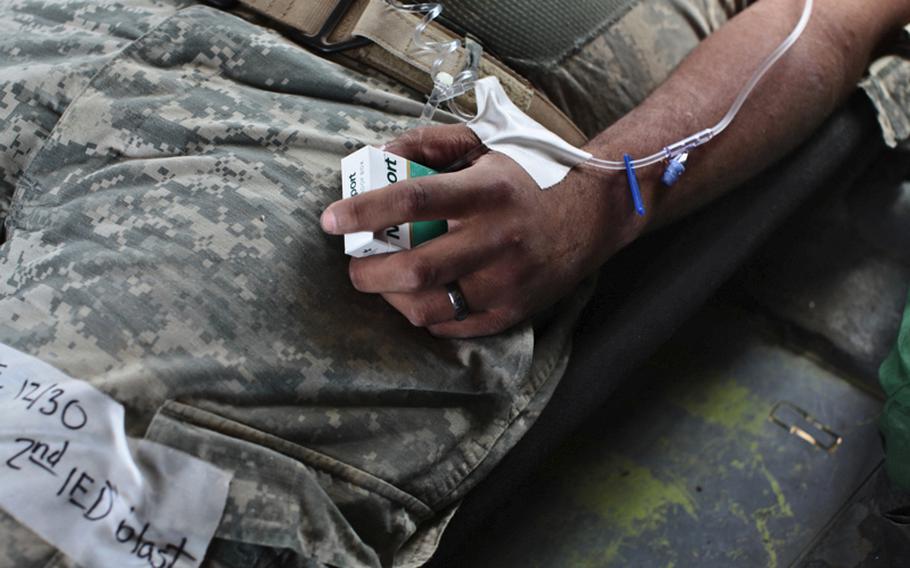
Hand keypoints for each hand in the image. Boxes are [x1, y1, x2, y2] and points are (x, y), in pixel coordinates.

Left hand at [321, 124, 641, 337]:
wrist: (594, 213)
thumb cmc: (529, 175)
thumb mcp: (484, 144)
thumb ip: (429, 145)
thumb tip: (378, 156)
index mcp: (487, 191)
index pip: (414, 200)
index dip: (364, 211)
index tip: (330, 219)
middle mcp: (498, 239)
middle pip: (415, 269)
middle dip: (368, 273)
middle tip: (355, 265)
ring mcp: (507, 282)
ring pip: (429, 308)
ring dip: (392, 300)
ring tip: (385, 284)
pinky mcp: (513, 311)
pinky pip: (453, 327)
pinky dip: (425, 316)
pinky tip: (420, 298)